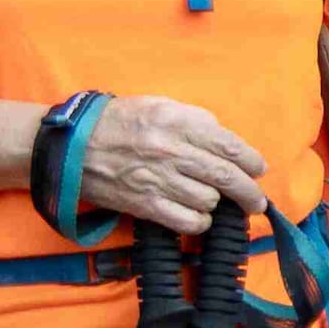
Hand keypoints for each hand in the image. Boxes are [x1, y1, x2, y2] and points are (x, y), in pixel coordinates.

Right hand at [74, 95, 272, 237]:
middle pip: (226, 177)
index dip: (251, 161)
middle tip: (257, 201)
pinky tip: (197, 215)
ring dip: (217, 204)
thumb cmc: (117, 122)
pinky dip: (199, 222)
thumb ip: (195, 120)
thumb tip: (224, 140)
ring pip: (209, 201)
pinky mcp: (144, 205)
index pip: (229, 145)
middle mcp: (171, 151)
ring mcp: (158, 180)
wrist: (70, 146)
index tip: (258, 169)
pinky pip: (186, 221)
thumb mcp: (159, 105)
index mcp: (177, 122)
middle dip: (249, 192)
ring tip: (214, 202)